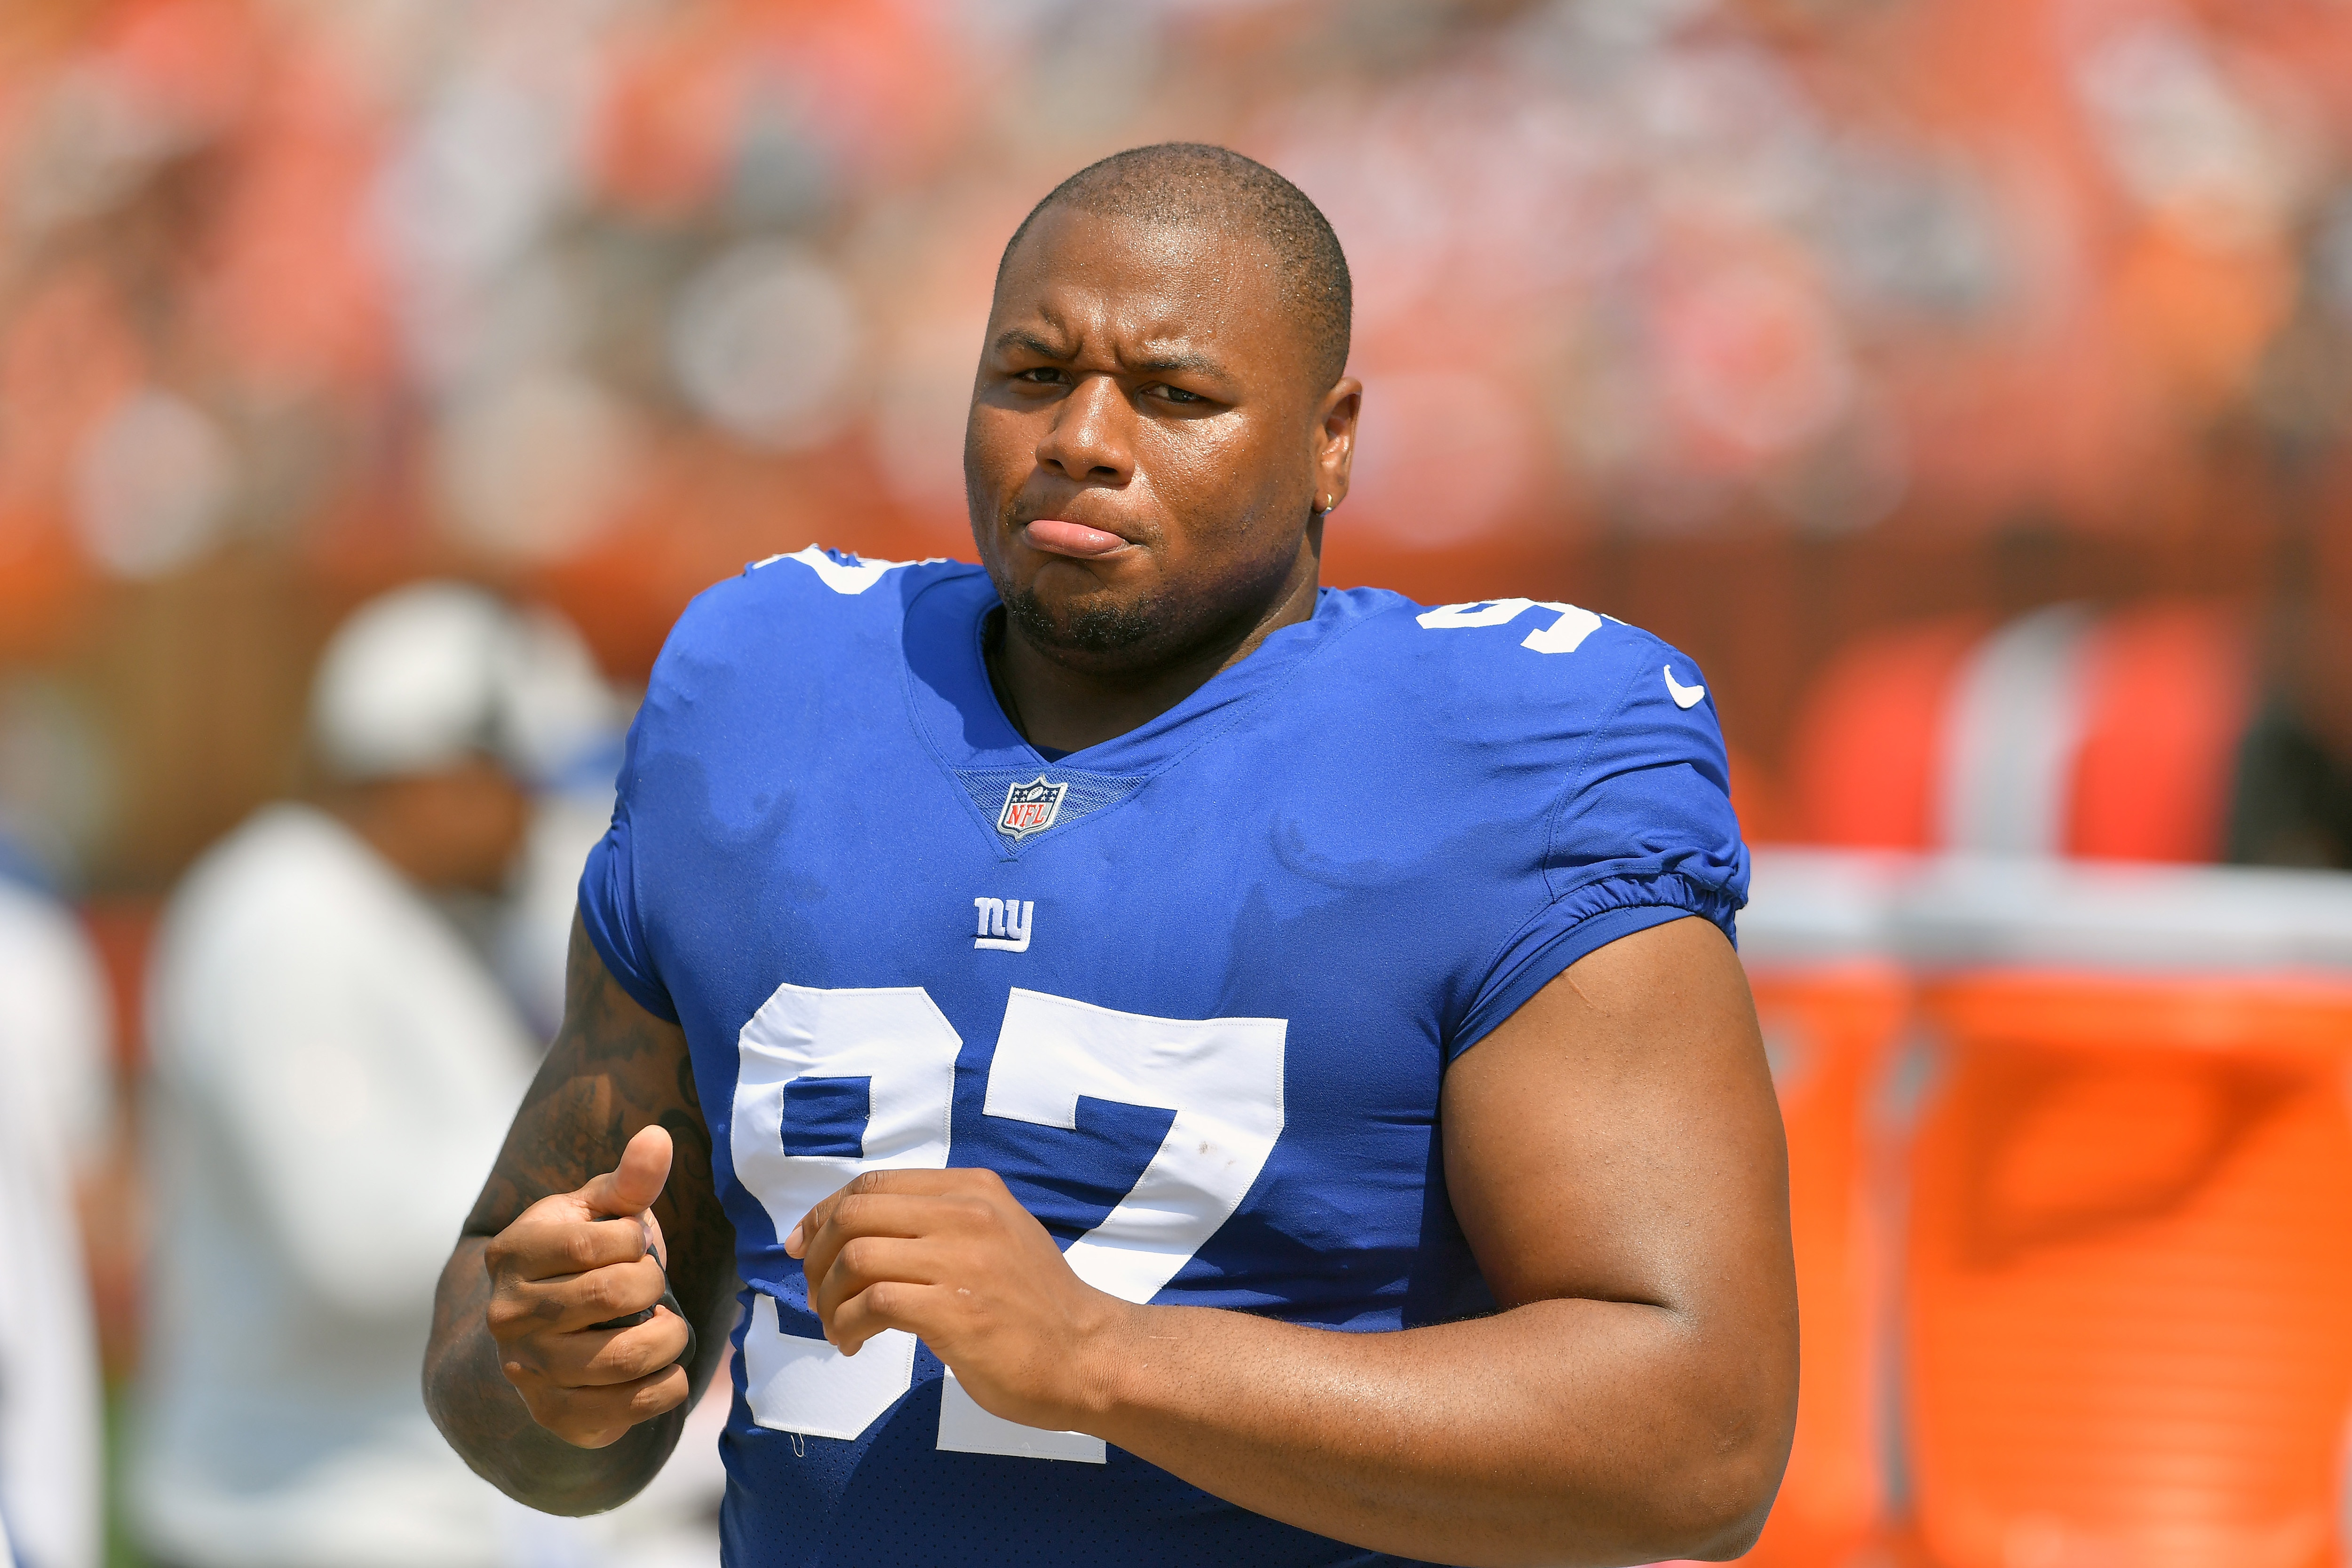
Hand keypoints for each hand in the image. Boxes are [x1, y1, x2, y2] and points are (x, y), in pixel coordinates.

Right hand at [482, 1124, 692, 1447]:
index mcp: (513, 1253)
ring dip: (669, 1338)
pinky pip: (628, 1409)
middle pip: (611, 1295)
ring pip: (623, 1357)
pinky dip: (666, 1387)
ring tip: (667, 1326)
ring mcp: (527, 1370)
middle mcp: (508, 1315)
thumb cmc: (584, 1256)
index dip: (634, 1241)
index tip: (635, 1245)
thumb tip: (658, 1137)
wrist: (547, 1331)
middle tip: (654, 1286)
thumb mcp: (600, 1212)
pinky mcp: (555, 1415)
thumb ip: (630, 1180)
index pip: (590, 1243)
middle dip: (654, 1285)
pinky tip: (666, 1368)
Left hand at [786, 1168, 1137, 1432]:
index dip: (824, 1212)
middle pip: (855, 1213)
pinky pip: (871, 1302)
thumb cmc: (1035, 1307)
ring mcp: (963, 1259)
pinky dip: (846, 1324)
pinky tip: (854, 1344)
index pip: (874, 1184)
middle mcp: (968, 1213)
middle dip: (817, 1254)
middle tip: (815, 1293)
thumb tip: (862, 1232)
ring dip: (827, 1297)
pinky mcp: (955, 1309)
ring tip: (836, 1326)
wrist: (1088, 1356)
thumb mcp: (997, 1236)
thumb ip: (942, 1223)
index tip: (803, 1247)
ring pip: (856, 1255)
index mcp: (974, 1189)